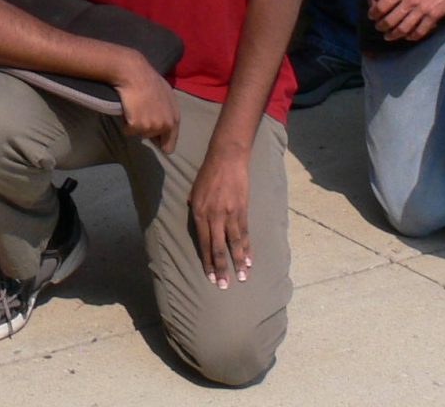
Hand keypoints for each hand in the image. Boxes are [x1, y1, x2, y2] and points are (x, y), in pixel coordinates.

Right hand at [114, 53, 178, 150]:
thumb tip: (164, 125)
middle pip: (152, 138)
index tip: (157, 143)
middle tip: (140, 113)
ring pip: (139, 134)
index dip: (162, 143)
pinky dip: (125, 123)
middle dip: (146, 129)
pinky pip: (128, 131)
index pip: (170, 144)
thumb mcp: (167, 96)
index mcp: (175, 119)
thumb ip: (168, 112)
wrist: (134, 74)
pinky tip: (127, 110)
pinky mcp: (137, 125)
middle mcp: (165, 125)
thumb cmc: (149, 81)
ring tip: (134, 108)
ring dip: (135, 124)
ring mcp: (151, 126)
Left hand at [188, 141, 255, 287]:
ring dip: (239, 262)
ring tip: (242, 278)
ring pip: (235, 243)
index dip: (207, 262)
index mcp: (199, 213)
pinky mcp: (243, 211)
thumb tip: (197, 223)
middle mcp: (214, 216)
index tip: (211, 277)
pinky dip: (248, 248)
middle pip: (218, 247)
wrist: (226, 159)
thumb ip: (195, 209)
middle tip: (225, 286)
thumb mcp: (194, 191)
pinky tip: (250, 260)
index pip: (204, 243)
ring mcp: (230, 214)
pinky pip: (245, 233)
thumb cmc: (207, 174)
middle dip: (221, 268)